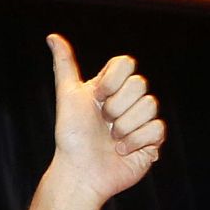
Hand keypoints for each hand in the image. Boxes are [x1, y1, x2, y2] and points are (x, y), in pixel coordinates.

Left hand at [23, 35, 165, 209]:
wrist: (78, 173)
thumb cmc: (70, 137)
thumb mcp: (67, 96)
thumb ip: (64, 65)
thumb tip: (52, 37)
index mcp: (112, 87)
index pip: (127, 63)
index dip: (112, 82)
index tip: (96, 98)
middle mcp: (128, 101)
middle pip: (140, 85)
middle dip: (115, 108)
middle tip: (103, 124)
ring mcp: (142, 120)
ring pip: (150, 106)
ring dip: (124, 127)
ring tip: (111, 140)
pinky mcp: (152, 140)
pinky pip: (157, 128)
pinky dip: (136, 141)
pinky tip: (121, 151)